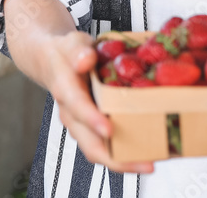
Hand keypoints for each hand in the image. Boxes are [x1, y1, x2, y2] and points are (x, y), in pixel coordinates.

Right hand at [42, 31, 155, 174]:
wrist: (53, 63)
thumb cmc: (67, 53)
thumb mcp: (72, 43)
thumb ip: (78, 51)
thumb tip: (85, 60)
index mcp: (66, 91)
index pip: (78, 108)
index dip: (92, 120)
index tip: (109, 130)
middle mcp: (71, 114)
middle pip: (90, 145)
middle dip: (118, 159)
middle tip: (148, 163)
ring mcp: (80, 126)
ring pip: (99, 152)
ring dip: (124, 161)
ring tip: (152, 163)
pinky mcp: (90, 130)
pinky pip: (106, 148)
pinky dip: (125, 154)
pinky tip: (148, 153)